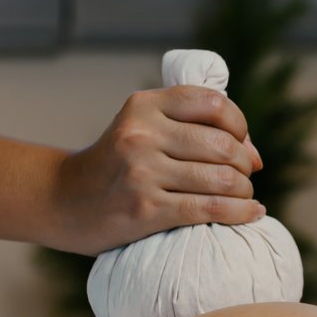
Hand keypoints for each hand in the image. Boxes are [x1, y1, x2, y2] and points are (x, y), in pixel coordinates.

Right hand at [53, 85, 265, 253]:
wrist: (62, 200)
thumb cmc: (117, 166)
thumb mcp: (141, 128)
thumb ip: (190, 127)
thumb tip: (254, 153)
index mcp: (144, 105)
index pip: (214, 104)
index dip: (240, 126)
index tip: (243, 144)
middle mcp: (142, 134)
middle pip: (224, 145)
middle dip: (246, 164)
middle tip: (247, 176)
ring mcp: (142, 172)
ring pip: (222, 179)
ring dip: (245, 190)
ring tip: (245, 196)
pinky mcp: (146, 209)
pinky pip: (211, 209)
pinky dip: (241, 213)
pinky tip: (252, 212)